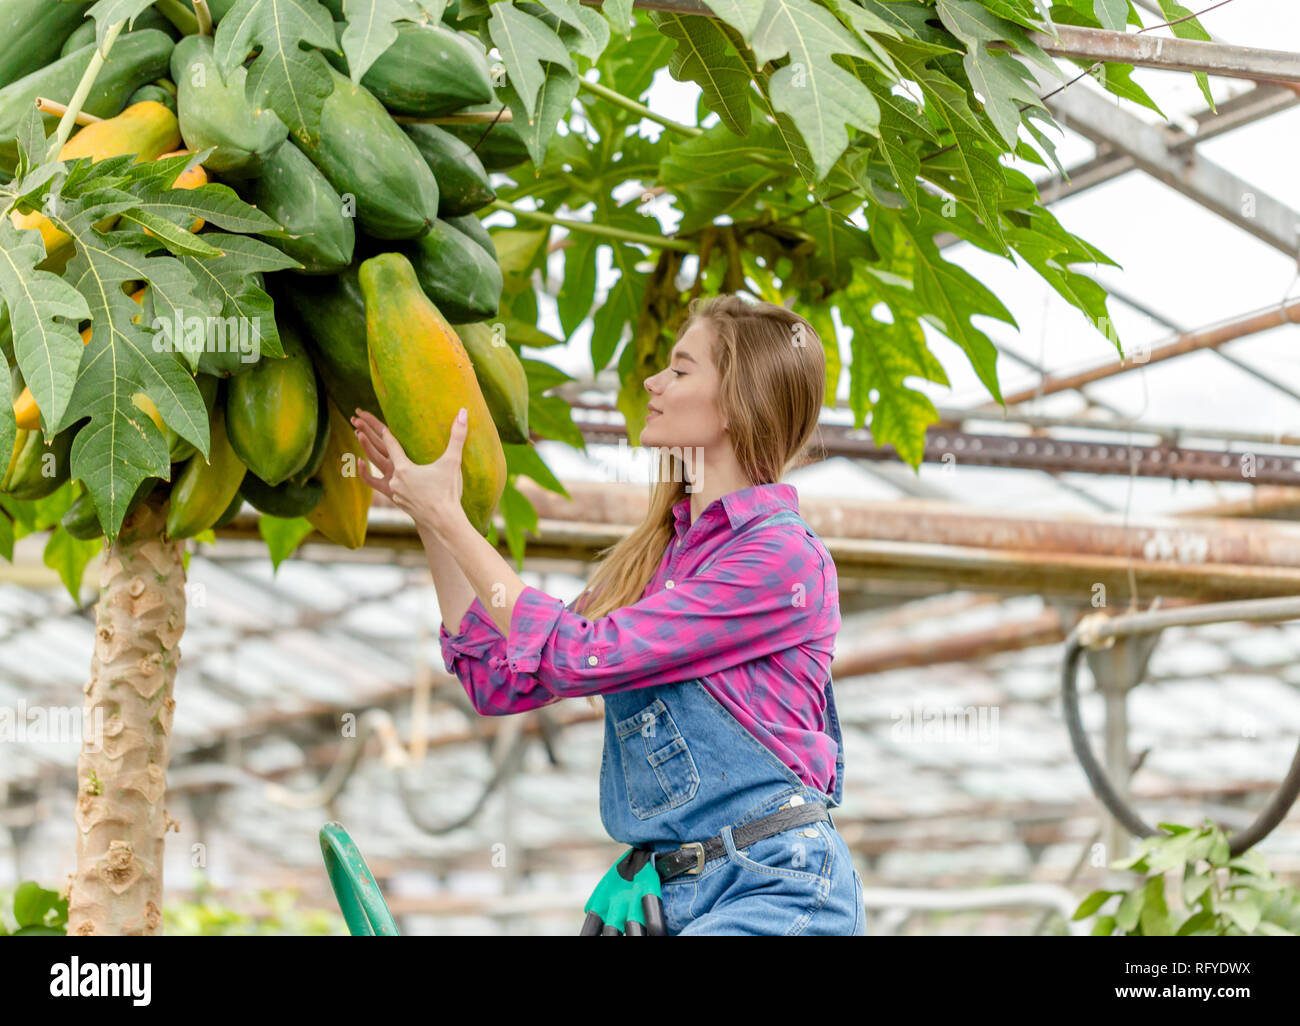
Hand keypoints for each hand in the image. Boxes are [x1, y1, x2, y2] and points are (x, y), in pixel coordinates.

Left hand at [351, 407, 469, 538]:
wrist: (444, 521)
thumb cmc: (448, 491)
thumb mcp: (452, 462)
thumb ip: (457, 437)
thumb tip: (463, 412)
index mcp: (404, 468)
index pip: (392, 444)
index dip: (387, 433)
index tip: (380, 423)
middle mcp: (395, 479)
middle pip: (380, 454)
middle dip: (369, 436)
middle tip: (358, 422)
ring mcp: (395, 492)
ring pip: (382, 470)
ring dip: (372, 455)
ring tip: (363, 442)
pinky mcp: (398, 502)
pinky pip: (384, 486)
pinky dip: (377, 477)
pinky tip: (372, 470)